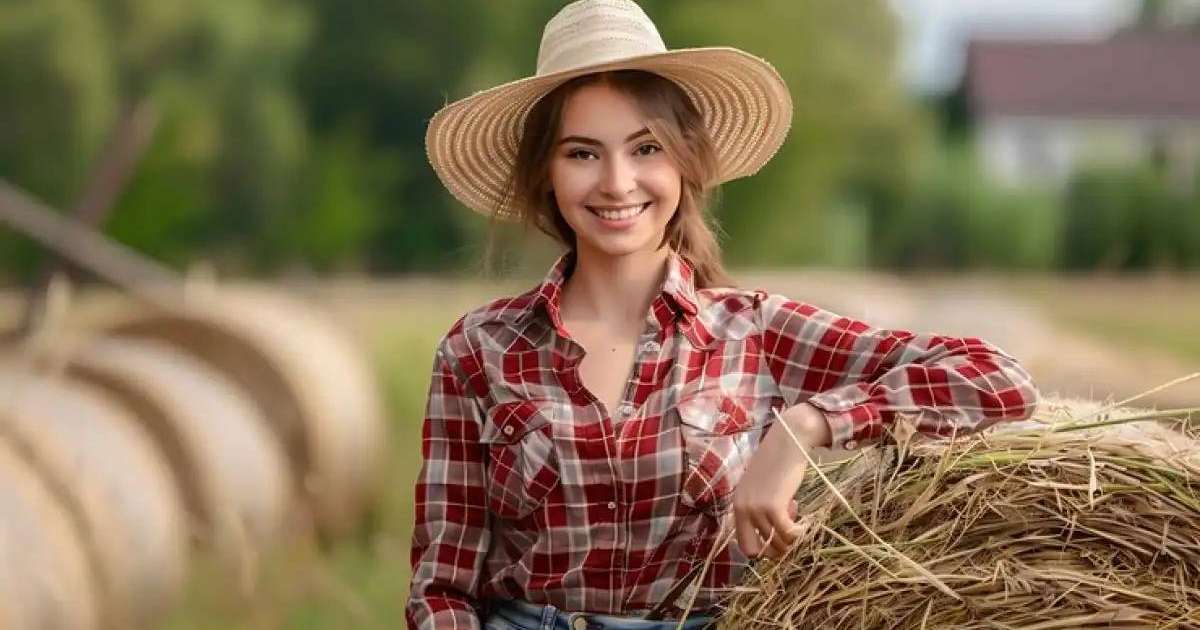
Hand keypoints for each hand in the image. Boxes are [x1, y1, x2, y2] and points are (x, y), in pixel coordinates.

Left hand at [732, 403, 830, 560]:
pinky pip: (788, 534)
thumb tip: (773, 535)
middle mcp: (742, 508)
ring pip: (776, 543)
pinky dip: (799, 534)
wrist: (788, 439)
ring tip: (796, 513)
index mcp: (737, 504)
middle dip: (776, 550)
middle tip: (789, 533)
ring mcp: (756, 508)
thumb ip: (761, 507)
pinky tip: (804, 523)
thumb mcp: (762, 487)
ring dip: (790, 537)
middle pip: (757, 550)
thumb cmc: (779, 461)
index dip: (763, 547)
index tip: (777, 533)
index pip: (744, 544)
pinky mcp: (773, 505)